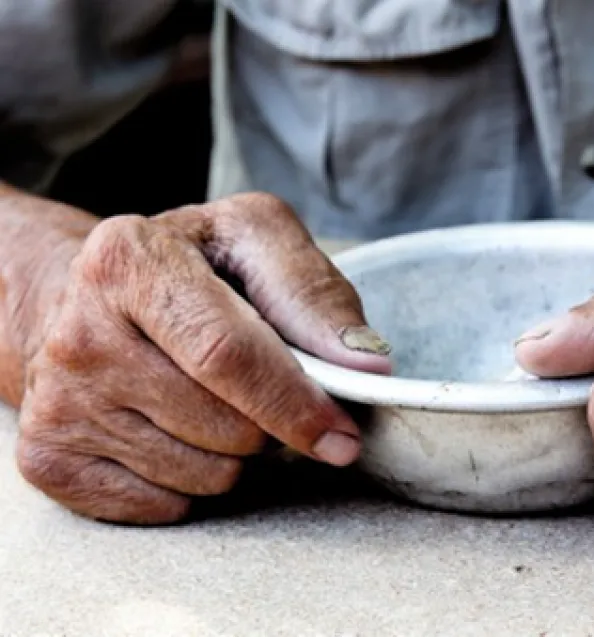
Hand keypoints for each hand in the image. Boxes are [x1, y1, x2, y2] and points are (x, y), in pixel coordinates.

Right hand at [14, 193, 390, 523]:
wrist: (85, 298)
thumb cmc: (188, 268)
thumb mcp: (255, 241)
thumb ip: (315, 294)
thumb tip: (366, 367)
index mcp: (130, 260)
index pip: (226, 354)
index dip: (295, 402)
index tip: (343, 435)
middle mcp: (79, 331)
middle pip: (223, 425)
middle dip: (272, 425)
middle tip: (263, 391)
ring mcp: (58, 399)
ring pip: (201, 473)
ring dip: (235, 452)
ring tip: (212, 401)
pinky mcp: (49, 455)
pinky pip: (165, 505)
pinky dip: (193, 480)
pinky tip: (174, 430)